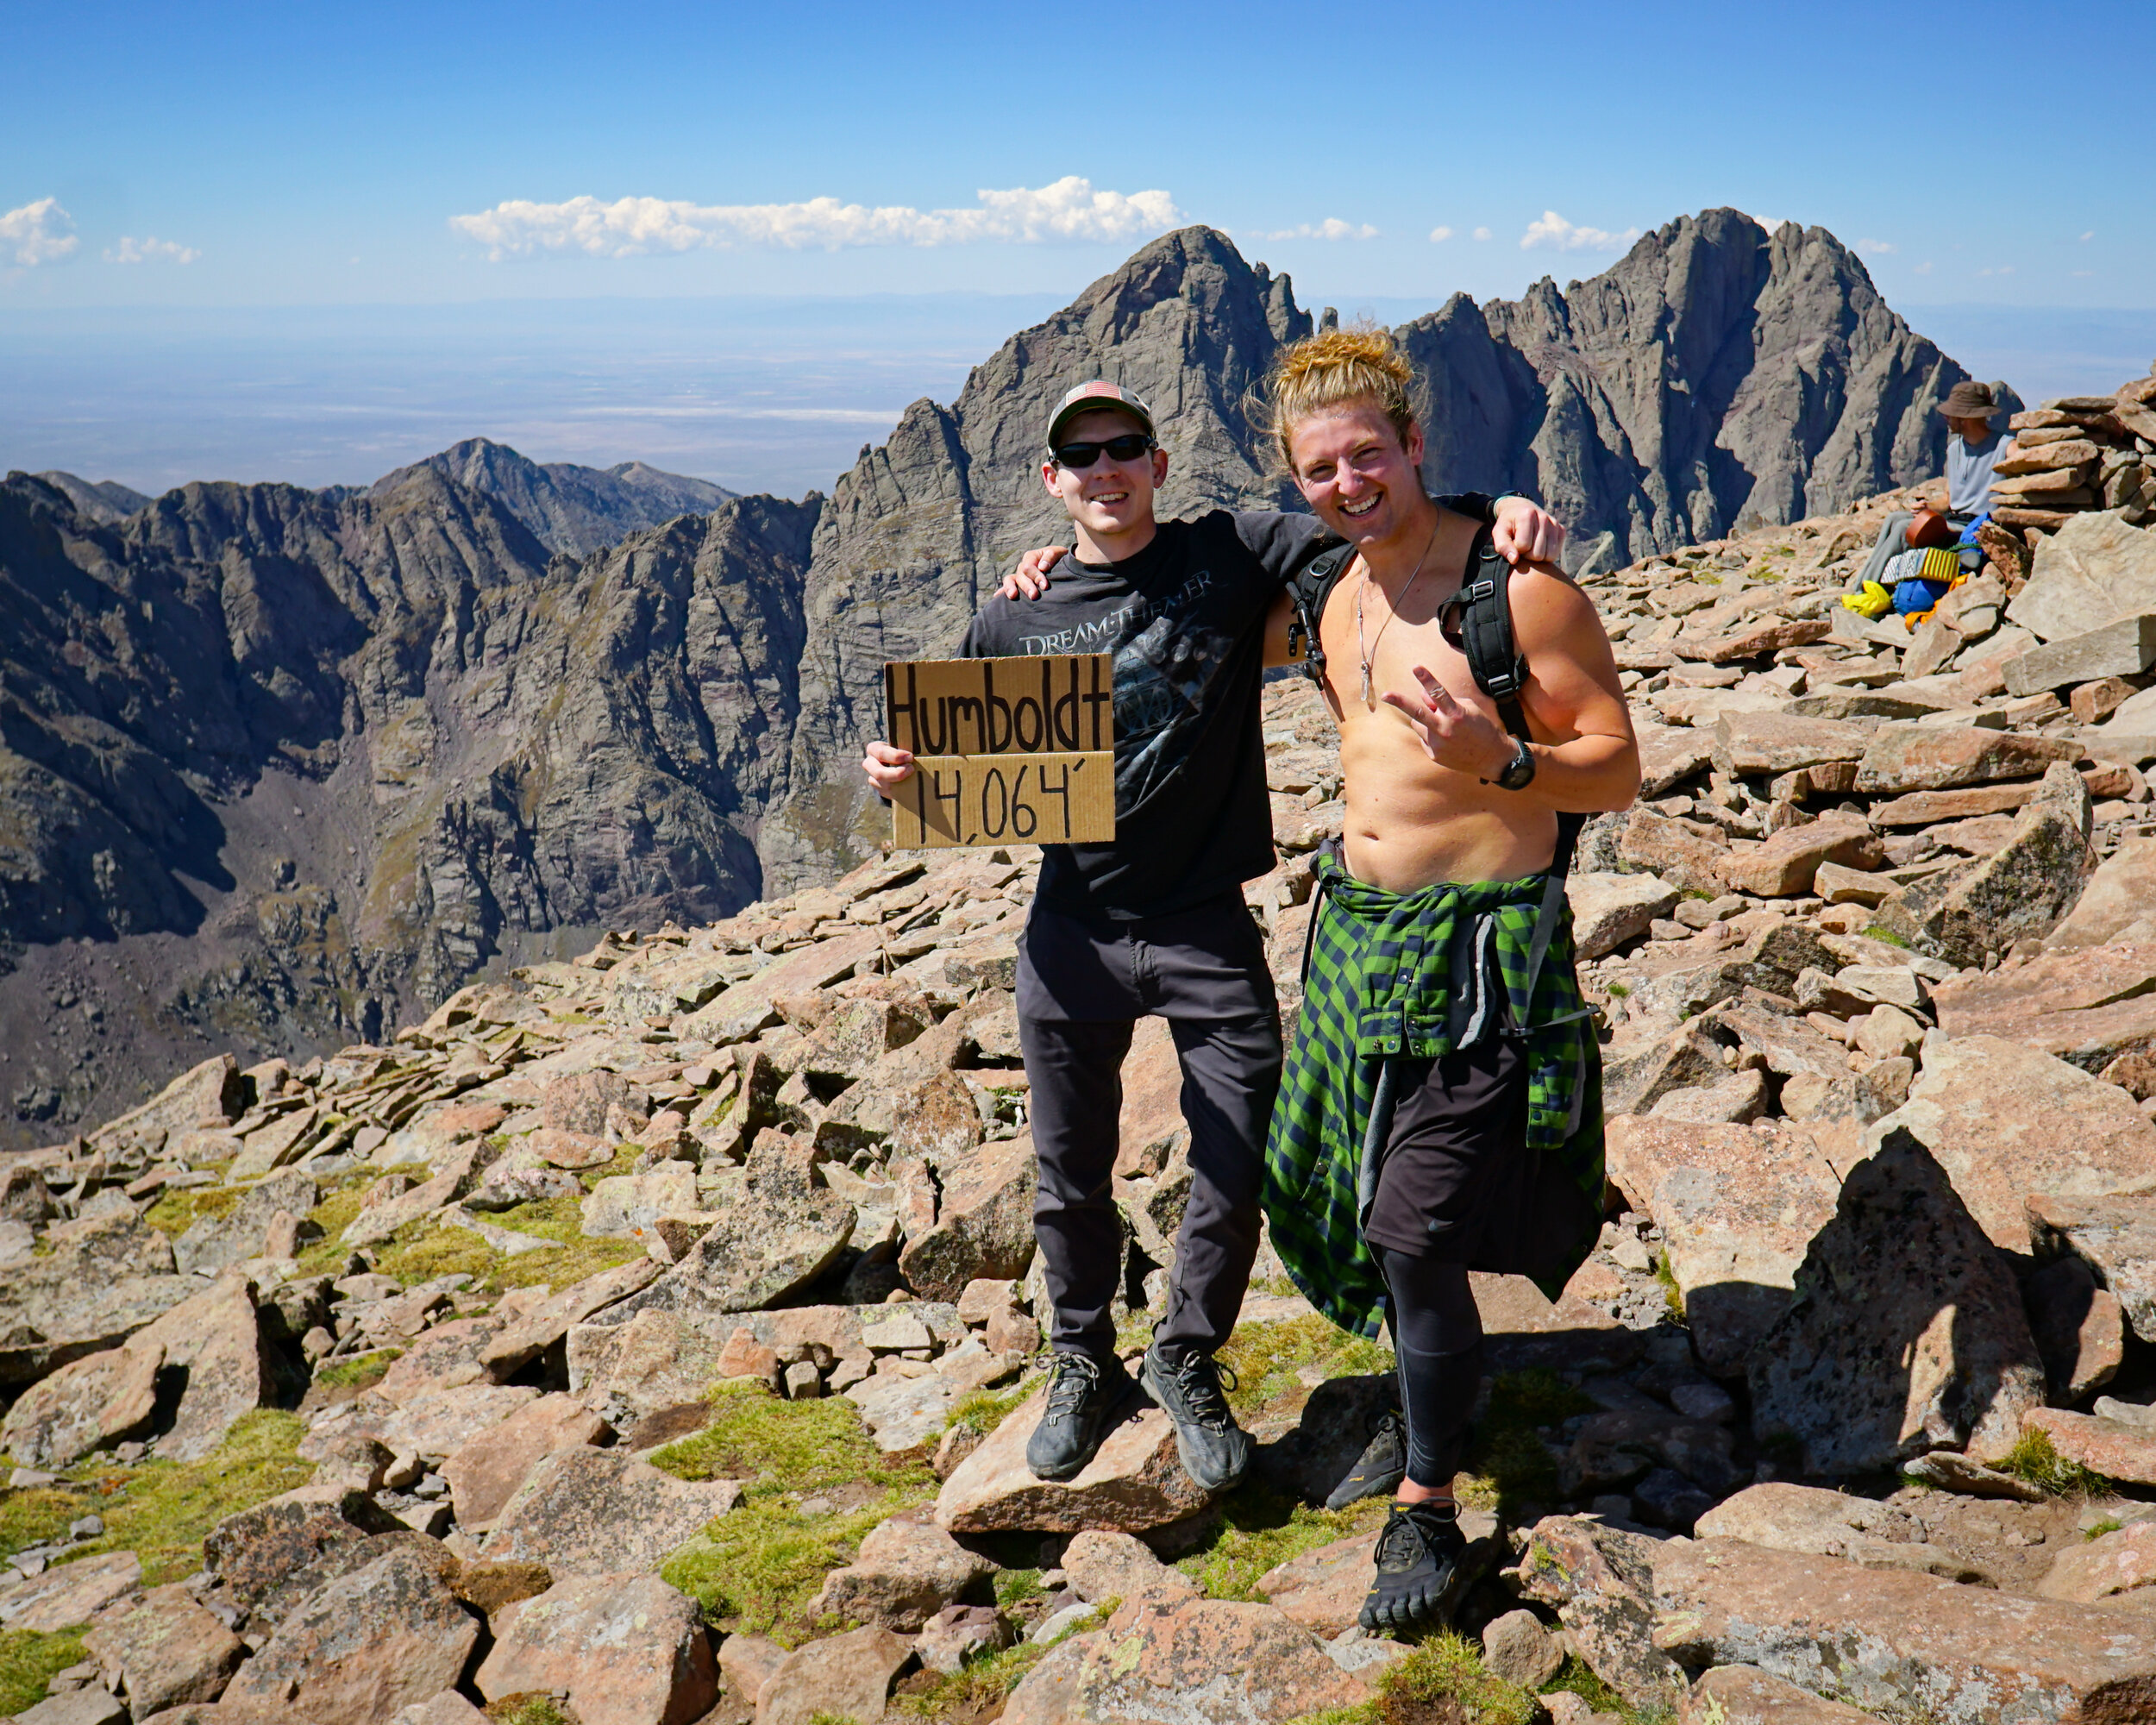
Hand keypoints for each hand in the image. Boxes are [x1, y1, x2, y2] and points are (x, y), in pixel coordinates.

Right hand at [862, 740, 915, 793]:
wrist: (900, 763)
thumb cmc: (904, 749)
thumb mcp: (904, 743)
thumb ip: (910, 742)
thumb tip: (930, 729)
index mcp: (874, 749)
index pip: (880, 752)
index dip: (895, 756)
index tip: (910, 757)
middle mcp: (871, 764)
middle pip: (878, 772)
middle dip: (896, 773)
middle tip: (911, 769)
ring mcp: (874, 778)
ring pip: (883, 785)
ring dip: (899, 783)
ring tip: (913, 778)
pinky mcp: (881, 790)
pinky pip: (888, 793)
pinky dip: (901, 792)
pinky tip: (911, 788)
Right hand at [1000, 546, 1070, 599]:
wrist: (1063, 567)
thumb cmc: (1061, 559)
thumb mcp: (1059, 553)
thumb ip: (1051, 556)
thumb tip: (1042, 567)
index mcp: (1031, 557)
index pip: (1029, 567)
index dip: (1036, 576)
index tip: (1045, 586)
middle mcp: (1023, 566)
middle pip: (1020, 576)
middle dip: (1027, 586)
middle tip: (1034, 596)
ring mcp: (1019, 576)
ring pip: (1009, 580)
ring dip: (1010, 588)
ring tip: (1013, 596)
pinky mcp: (1018, 585)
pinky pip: (1007, 587)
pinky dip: (1002, 592)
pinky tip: (997, 597)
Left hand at [1381, 666, 1515, 779]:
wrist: (1492, 758)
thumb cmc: (1482, 728)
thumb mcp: (1469, 708)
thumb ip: (1445, 701)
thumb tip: (1423, 696)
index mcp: (1456, 715)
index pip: (1439, 693)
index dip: (1427, 679)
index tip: (1416, 667)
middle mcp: (1444, 730)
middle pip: (1417, 712)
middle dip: (1399, 702)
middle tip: (1385, 695)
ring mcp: (1437, 744)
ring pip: (1419, 723)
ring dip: (1425, 720)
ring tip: (1445, 727)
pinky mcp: (1434, 754)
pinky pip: (1424, 738)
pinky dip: (1431, 735)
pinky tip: (1448, 740)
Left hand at [1491, 498, 1564, 565]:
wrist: (1520, 509)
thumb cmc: (1508, 524)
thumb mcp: (1499, 533)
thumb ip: (1502, 546)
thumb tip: (1514, 560)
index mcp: (1527, 515)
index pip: (1523, 546)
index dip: (1516, 549)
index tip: (1514, 542)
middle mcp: (1544, 518)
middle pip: (1537, 554)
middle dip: (1527, 555)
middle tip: (1522, 546)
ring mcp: (1554, 524)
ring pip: (1549, 556)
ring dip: (1537, 556)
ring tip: (1530, 546)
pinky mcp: (1561, 530)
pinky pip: (1556, 554)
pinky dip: (1546, 553)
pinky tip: (1538, 545)